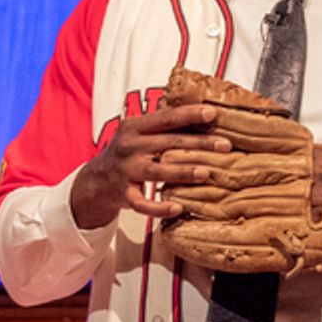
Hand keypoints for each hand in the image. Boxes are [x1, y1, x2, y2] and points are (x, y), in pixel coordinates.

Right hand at [70, 103, 231, 226]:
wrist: (96, 180)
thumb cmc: (128, 153)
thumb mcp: (138, 133)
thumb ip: (162, 125)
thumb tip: (201, 115)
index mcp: (135, 127)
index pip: (166, 118)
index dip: (190, 115)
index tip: (213, 114)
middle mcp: (129, 146)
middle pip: (169, 143)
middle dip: (199, 143)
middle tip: (225, 145)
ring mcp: (126, 170)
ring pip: (158, 171)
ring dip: (183, 171)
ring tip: (206, 173)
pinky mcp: (124, 194)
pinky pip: (143, 203)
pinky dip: (160, 207)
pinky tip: (178, 208)